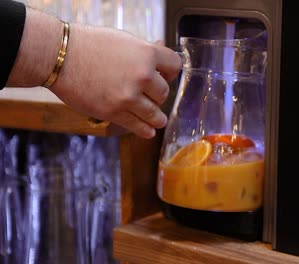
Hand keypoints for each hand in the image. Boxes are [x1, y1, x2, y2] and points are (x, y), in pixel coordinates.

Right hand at [51, 24, 180, 138]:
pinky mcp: (114, 112)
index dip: (171, 72)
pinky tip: (148, 131)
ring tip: (158, 120)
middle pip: (164, 92)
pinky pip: (138, 126)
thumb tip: (161, 46)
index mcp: (147, 54)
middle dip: (158, 94)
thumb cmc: (90, 44)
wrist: (59, 57)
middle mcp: (142, 76)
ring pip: (155, 113)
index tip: (165, 76)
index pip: (174, 66)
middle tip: (151, 95)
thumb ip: (144, 49)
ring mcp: (129, 96)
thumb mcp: (122, 39)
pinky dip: (146, 130)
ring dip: (157, 117)